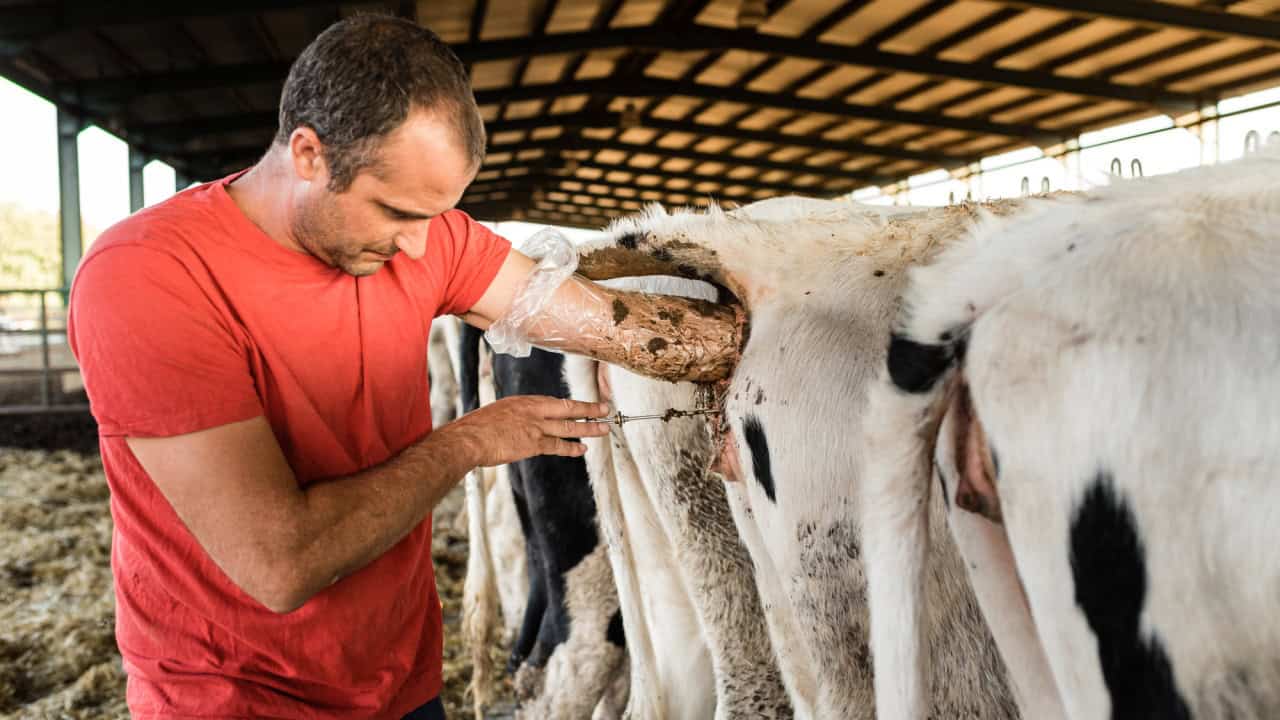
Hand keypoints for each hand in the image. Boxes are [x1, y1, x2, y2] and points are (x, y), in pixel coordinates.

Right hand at [435, 396, 610, 466]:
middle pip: (568, 408)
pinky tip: (582, 449)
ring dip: (589, 428)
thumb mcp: (498, 414)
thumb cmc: (477, 428)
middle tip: (605, 409)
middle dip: (589, 409)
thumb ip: (515, 417)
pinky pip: (558, 446)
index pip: (553, 402)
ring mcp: (535, 426)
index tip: (582, 406)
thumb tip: (520, 425)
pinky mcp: (533, 443)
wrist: (469, 438)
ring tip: (604, 429)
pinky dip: (572, 448)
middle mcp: (533, 410)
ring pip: (569, 427)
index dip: (571, 405)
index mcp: (524, 401)